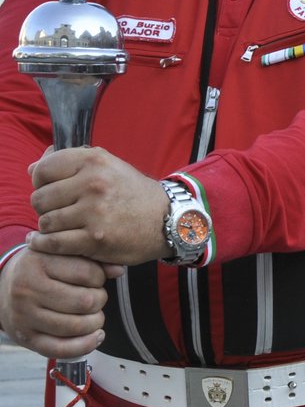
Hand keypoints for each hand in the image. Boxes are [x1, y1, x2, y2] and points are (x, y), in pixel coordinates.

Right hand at [0, 248, 117, 358]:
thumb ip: (92, 259)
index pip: (88, 273)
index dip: (100, 278)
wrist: (4, 290)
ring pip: (76, 326)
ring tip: (94, 315)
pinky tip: (96, 336)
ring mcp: (24, 316)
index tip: (95, 279)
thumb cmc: (42, 270)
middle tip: (95, 298)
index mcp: (37, 262)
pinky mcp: (26, 339)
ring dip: (95, 322)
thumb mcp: (61, 255)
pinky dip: (85, 345)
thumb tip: (119, 270)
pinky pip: (61, 349)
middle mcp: (26, 289)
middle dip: (100, 301)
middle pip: (85, 301)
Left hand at [28, 148, 169, 264]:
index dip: (42, 182)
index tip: (53, 191)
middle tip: (61, 212)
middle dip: (46, 207)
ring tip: (65, 227)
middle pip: (40, 198)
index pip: (43, 170)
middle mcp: (94, 184)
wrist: (169, 220)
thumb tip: (32, 168)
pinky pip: (53, 243)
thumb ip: (71, 163)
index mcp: (94, 161)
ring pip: (45, 222)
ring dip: (50, 227)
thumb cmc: (134, 193)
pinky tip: (51, 242)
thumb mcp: (108, 166)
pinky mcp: (95, 240)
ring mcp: (95, 213)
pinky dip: (47, 245)